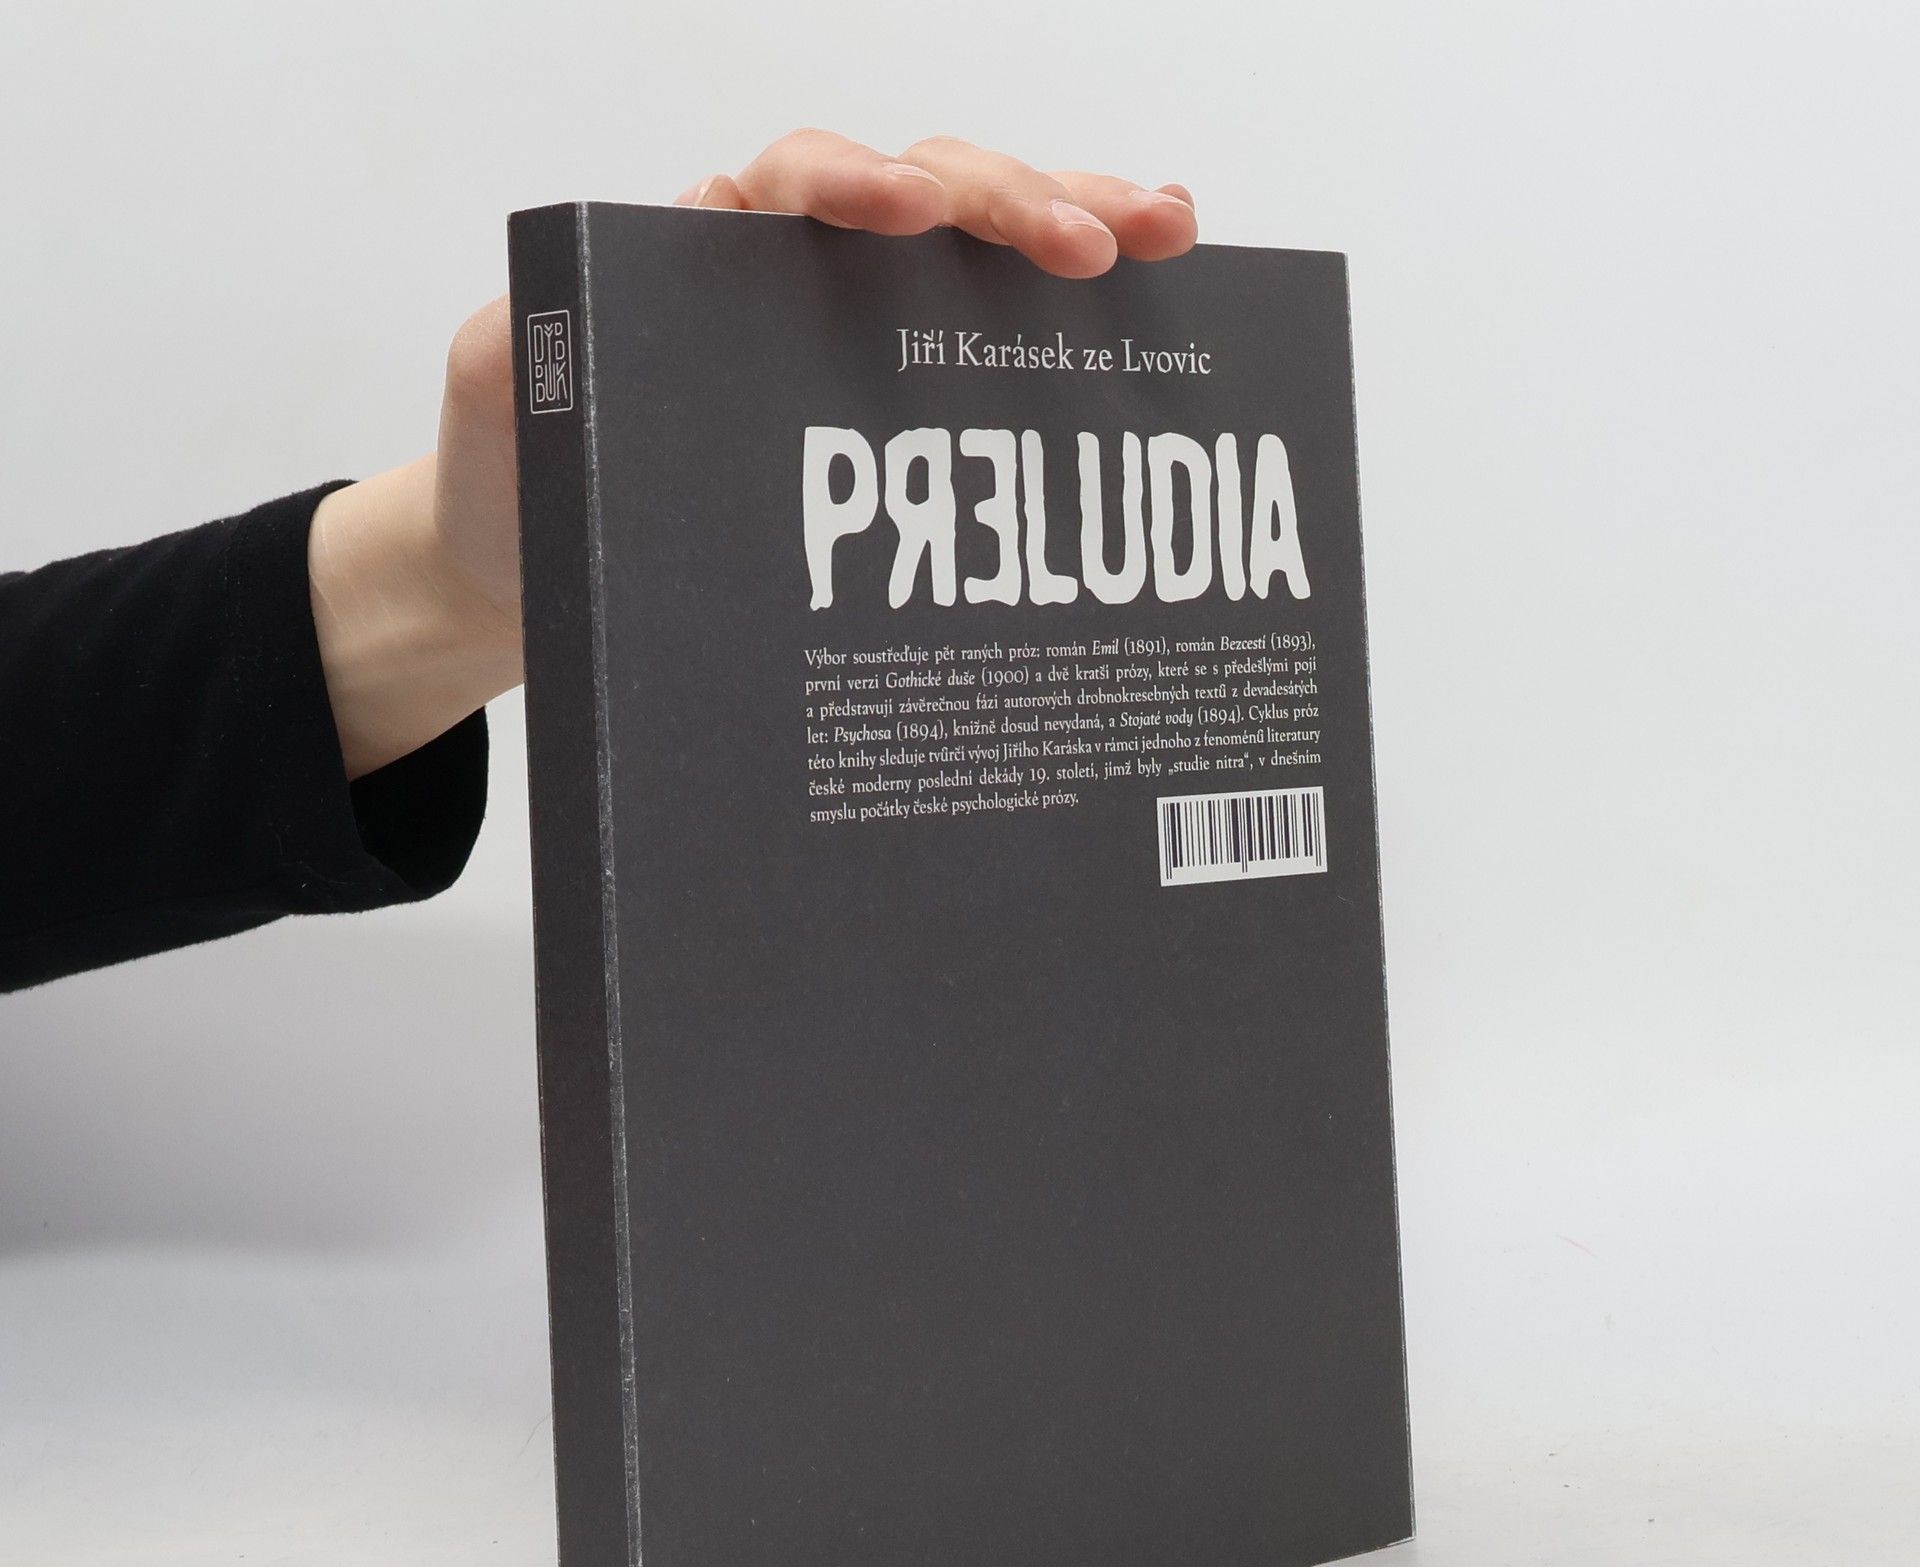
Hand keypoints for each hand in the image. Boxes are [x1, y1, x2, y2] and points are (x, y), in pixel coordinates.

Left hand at [310, 133, 1199, 779]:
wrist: (529, 569)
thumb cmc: (521, 484)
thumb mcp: (503, 405)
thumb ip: (531, 352)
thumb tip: (594, 347)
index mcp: (699, 254)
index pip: (794, 182)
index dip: (856, 183)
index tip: (909, 214)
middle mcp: (790, 273)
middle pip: (920, 191)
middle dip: (1013, 200)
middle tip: (1099, 242)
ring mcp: (848, 335)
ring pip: (972, 251)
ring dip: (1071, 227)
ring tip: (1166, 237)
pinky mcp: (886, 406)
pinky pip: (979, 341)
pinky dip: (1057, 325)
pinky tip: (1136, 314)